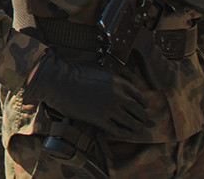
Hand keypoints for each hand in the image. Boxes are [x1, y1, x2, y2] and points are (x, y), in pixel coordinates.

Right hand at [24, 49, 149, 136]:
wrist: (58, 81)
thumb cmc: (75, 72)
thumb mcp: (98, 69)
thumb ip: (112, 77)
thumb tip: (120, 83)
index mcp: (118, 82)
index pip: (139, 96)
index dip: (143, 103)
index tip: (144, 107)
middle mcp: (117, 96)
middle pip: (138, 110)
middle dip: (143, 117)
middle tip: (145, 122)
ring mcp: (109, 109)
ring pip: (131, 122)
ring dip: (137, 127)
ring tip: (138, 130)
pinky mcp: (99, 119)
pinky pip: (118, 130)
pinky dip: (125, 133)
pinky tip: (127, 134)